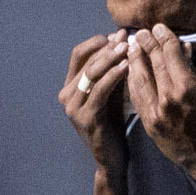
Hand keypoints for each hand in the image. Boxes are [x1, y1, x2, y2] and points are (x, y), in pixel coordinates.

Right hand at [59, 32, 130, 171]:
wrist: (111, 159)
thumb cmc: (113, 125)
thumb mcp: (112, 93)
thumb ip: (113, 71)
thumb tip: (121, 40)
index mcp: (70, 88)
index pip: (78, 54)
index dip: (97, 42)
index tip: (117, 35)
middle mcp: (66, 96)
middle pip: (86, 61)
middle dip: (107, 47)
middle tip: (125, 38)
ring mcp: (73, 107)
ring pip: (92, 73)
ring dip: (111, 58)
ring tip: (128, 48)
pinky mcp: (85, 117)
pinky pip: (100, 90)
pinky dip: (114, 75)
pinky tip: (127, 67)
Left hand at [127, 26, 195, 181]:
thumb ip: (194, 69)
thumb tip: (182, 47)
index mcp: (187, 87)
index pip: (170, 54)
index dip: (163, 37)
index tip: (158, 27)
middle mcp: (168, 97)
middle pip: (152, 63)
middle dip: (145, 44)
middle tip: (139, 32)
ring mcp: (155, 112)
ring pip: (138, 79)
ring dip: (133, 61)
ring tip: (131, 48)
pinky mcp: (148, 124)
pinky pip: (136, 97)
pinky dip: (132, 81)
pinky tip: (130, 71)